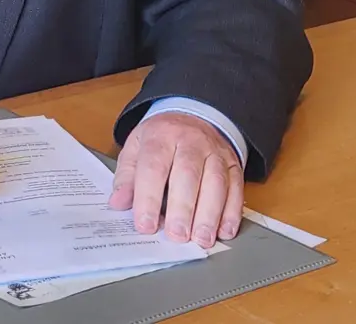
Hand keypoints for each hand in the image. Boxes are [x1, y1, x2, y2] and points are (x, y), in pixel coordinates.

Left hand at [108, 113, 242, 247]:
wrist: (193, 116)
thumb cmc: (161, 139)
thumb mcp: (135, 148)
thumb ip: (127, 177)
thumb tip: (118, 202)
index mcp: (161, 136)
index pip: (154, 166)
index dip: (148, 198)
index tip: (145, 225)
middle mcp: (191, 142)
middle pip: (187, 174)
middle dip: (182, 208)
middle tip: (177, 236)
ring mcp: (215, 153)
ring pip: (216, 182)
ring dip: (210, 214)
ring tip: (201, 239)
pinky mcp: (233, 165)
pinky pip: (237, 187)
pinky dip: (232, 212)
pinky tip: (225, 231)